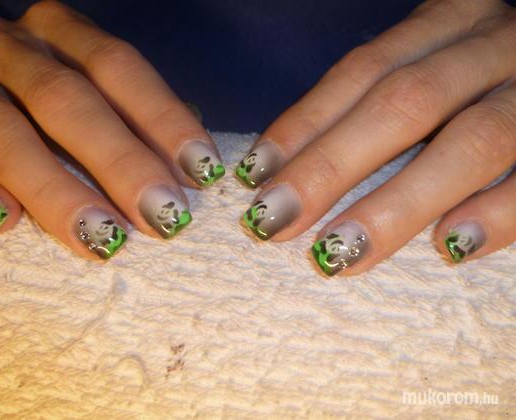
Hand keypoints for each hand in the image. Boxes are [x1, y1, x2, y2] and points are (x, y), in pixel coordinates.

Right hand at [0, 1, 224, 259]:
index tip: (201, 171)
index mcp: (58, 33)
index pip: (118, 68)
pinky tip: (5, 221)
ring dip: (55, 189)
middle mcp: (8, 48)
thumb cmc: (34, 87)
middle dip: (119, 161)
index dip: (162, 118)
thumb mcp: (82, 78)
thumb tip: (189, 163)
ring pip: (2, 131)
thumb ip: (130, 112)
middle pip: (66, 100)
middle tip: (162, 216)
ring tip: (101, 237)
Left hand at [237, 0, 515, 275]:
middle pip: (405, 104)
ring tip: (340, 252)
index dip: (305, 124)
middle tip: (275, 221)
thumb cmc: (482, 73)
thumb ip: (380, 98)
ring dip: (399, 202)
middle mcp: (493, 45)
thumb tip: (293, 166)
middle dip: (332, 167)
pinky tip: (449, 246)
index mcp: (448, 22)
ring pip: (471, 141)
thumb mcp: (432, 62)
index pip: (362, 71)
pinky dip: (500, 213)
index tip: (256, 176)